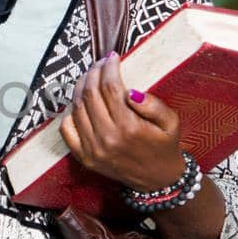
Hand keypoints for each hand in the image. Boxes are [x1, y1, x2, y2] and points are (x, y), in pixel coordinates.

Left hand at [58, 53, 185, 192]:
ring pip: (77, 108)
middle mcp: (107, 138)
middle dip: (94, 73)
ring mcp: (92, 149)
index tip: (112, 57)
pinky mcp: (84, 157)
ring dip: (81, 87)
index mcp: (129, 128)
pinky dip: (69, 112)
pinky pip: (67, 129)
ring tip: (90, 77)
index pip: (110, 88)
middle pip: (91, 94)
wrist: (157, 180)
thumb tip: (131, 92)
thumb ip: (153, 106)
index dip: (109, 68)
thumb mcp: (171, 123)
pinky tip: (80, 102)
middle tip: (100, 63)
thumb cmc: (165, 147)